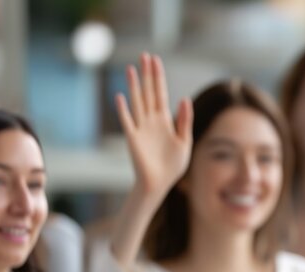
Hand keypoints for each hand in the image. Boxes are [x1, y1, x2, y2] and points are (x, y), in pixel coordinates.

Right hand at [115, 53, 192, 194]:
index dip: (158, 77)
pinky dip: (123, 110)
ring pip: (137, 102)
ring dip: (134, 86)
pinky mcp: (133, 139)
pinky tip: (120, 96)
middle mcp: (151, 120)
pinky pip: (127, 121)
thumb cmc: (172, 165)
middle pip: (148, 92)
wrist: (160, 183)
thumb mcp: (185, 141)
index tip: (155, 60)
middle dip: (147, 74)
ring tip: (131, 69)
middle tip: (144, 55)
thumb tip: (185, 98)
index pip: (160, 93)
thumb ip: (185, 121)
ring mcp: (141, 128)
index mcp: (164, 120)